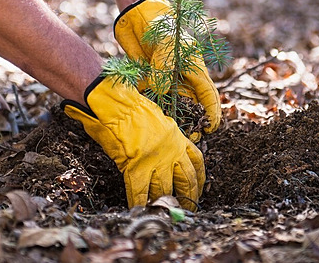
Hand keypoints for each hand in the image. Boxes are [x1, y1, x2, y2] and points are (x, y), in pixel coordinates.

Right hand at [63, 75, 204, 210]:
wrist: (118, 106)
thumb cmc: (131, 107)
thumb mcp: (157, 119)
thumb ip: (164, 137)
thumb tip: (162, 151)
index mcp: (177, 137)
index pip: (196, 160)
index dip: (200, 177)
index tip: (199, 187)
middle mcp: (171, 151)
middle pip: (187, 180)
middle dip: (188, 197)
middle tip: (187, 208)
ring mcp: (156, 161)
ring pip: (165, 189)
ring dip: (165, 203)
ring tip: (164, 212)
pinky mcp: (137, 169)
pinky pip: (141, 193)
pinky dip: (140, 204)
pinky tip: (140, 210)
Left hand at [113, 0, 220, 140]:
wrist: (139, 16)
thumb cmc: (161, 26)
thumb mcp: (166, 45)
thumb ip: (164, 70)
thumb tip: (161, 92)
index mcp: (195, 69)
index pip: (208, 95)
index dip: (211, 112)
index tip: (209, 128)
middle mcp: (183, 77)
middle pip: (192, 105)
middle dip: (193, 123)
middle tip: (190, 140)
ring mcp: (166, 80)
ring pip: (173, 106)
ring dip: (173, 120)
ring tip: (173, 136)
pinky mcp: (149, 80)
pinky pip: (153, 99)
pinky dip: (153, 109)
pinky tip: (151, 120)